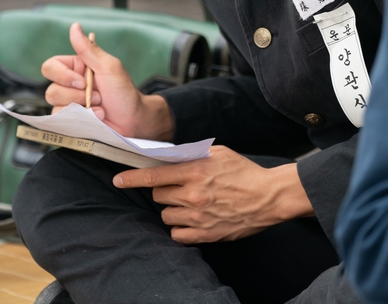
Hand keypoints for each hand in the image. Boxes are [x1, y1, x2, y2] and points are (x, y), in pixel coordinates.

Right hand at [41, 23, 174, 139]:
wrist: (134, 120)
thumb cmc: (124, 91)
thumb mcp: (109, 67)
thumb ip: (89, 49)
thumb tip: (75, 27)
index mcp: (76, 68)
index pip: (51, 67)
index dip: (62, 75)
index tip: (82, 81)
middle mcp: (69, 85)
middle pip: (51, 90)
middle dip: (75, 96)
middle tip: (97, 96)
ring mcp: (70, 104)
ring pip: (55, 106)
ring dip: (81, 108)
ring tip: (100, 107)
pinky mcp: (72, 121)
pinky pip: (61, 121)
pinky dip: (81, 120)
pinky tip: (97, 118)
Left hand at [113, 145, 314, 243]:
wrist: (268, 197)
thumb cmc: (244, 172)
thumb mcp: (219, 153)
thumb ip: (193, 155)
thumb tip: (170, 157)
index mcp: (195, 172)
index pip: (154, 175)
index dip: (132, 178)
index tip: (118, 180)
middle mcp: (193, 195)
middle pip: (159, 195)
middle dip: (164, 190)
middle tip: (179, 187)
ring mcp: (198, 217)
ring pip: (165, 215)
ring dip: (172, 209)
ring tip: (188, 203)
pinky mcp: (205, 234)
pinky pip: (177, 234)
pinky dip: (180, 227)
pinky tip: (191, 218)